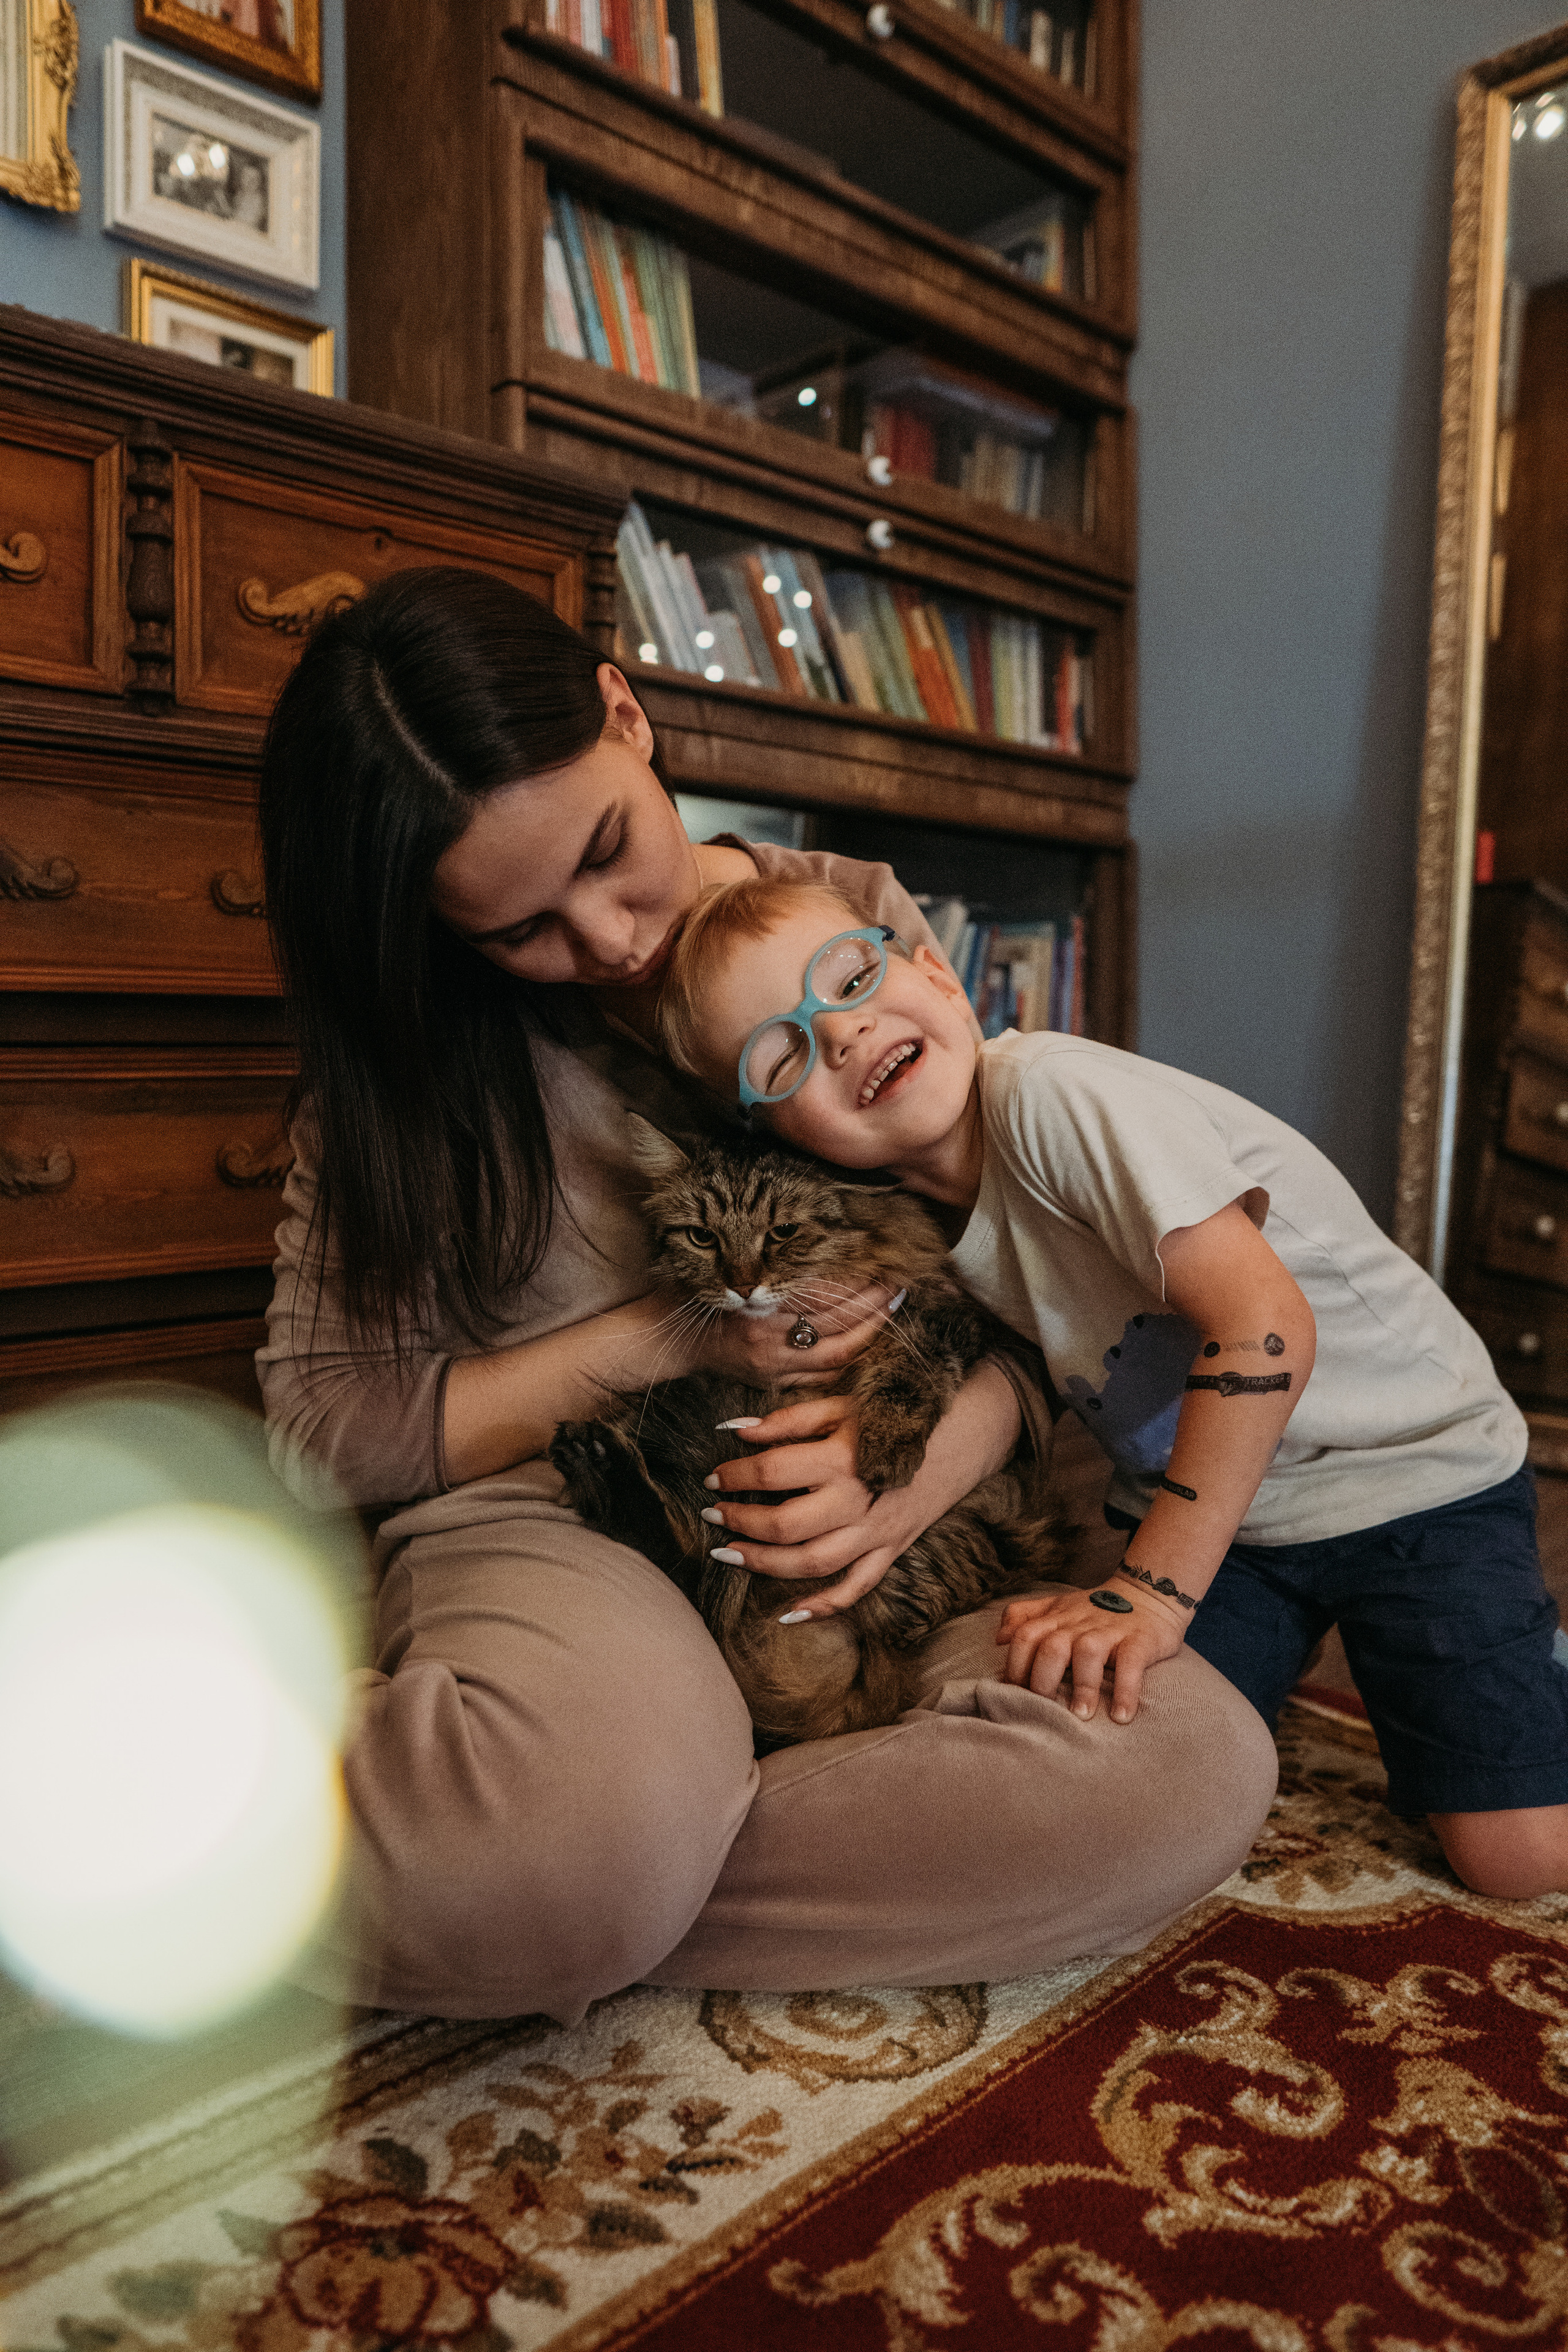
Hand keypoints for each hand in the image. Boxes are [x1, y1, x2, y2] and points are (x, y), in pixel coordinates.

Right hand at [684, 1280, 899, 1389]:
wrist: (672, 1343)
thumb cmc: (698, 1295)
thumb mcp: (726, 1266)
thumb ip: (765, 1261)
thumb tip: (818, 1236)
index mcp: (757, 1307)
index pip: (822, 1293)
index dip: (856, 1280)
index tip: (880, 1263)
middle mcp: (769, 1341)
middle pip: (838, 1323)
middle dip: (874, 1303)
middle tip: (897, 1283)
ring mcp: (774, 1368)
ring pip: (838, 1354)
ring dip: (871, 1331)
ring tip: (891, 1307)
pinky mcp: (774, 1383)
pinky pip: (823, 1378)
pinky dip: (849, 1359)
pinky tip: (867, 1340)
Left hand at [698, 1395, 926, 1614]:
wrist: (957, 1438)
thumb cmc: (891, 1419)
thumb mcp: (840, 1408)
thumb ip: (787, 1420)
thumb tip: (734, 1431)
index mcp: (842, 1459)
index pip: (772, 1473)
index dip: (734, 1477)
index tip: (711, 1479)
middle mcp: (856, 1501)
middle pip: (785, 1526)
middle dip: (740, 1523)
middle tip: (712, 1517)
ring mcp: (875, 1533)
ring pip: (811, 1564)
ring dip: (764, 1564)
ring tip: (730, 1555)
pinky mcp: (890, 1551)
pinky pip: (855, 1589)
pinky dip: (823, 1606)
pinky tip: (788, 1613)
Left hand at [996, 1583, 1186, 1723]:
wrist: (1149, 1592)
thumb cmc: (1095, 1609)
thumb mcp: (1057, 1606)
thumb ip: (1025, 1617)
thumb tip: (998, 1639)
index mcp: (1056, 1618)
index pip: (1025, 1638)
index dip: (1016, 1667)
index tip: (1016, 1696)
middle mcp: (1079, 1623)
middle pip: (1051, 1647)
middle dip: (1043, 1680)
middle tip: (1045, 1710)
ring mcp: (1109, 1631)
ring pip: (1088, 1652)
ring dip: (1082, 1687)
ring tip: (1080, 1715)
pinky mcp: (1140, 1640)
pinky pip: (1131, 1663)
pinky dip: (1126, 1690)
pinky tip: (1122, 1716)